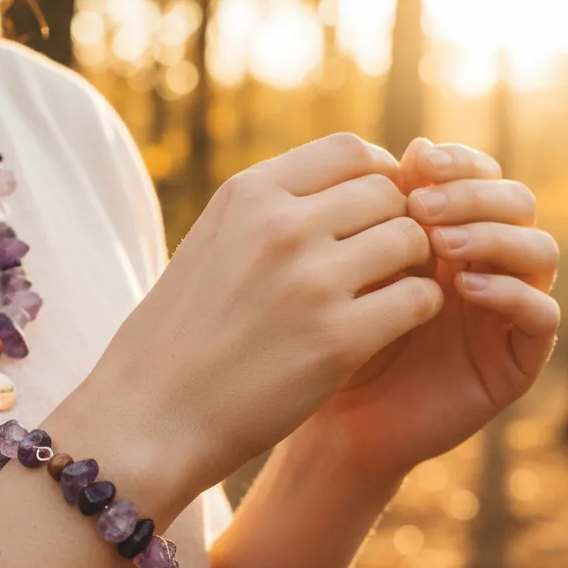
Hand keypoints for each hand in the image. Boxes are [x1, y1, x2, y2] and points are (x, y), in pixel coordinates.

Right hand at [73, 134, 442, 515]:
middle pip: (388, 192)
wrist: (148, 418)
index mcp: (248, 195)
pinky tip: (390, 328)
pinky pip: (419, 299)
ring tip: (388, 292)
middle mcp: (281, 226)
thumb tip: (342, 187)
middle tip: (387, 260)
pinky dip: (417, 310)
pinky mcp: (338, 339)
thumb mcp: (212, 243)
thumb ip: (271, 211)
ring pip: (411, 240)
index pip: (348, 149)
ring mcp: (311, 281)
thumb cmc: (180, 337)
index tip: (374, 211)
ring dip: (412, 266)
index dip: (378, 174)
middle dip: (397, 222)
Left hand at [293, 138, 560, 482]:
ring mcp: (508, 308)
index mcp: (451, 229)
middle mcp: (488, 262)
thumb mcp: (348, 262)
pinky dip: (512, 294)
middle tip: (424, 206)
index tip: (416, 162)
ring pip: (540, 250)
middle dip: (475, 194)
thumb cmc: (326, 332)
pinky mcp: (518, 358)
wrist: (331, 417)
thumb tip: (416, 144)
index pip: (479, 174)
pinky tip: (465, 288)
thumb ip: (381, 210)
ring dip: (495, 237)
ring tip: (443, 244)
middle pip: (517, 201)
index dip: (458, 161)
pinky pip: (544, 315)